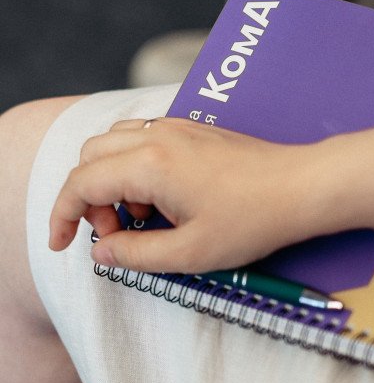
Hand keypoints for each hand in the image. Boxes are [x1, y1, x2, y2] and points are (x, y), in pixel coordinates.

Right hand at [49, 118, 327, 272]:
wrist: (303, 187)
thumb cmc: (254, 220)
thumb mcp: (191, 253)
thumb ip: (136, 254)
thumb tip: (101, 251)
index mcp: (150, 164)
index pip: (82, 183)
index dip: (63, 215)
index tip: (62, 243)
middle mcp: (157, 136)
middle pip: (91, 157)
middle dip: (90, 198)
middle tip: (117, 232)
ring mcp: (176, 128)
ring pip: (115, 144)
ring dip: (112, 181)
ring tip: (144, 218)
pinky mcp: (193, 131)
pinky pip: (143, 140)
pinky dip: (136, 169)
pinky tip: (165, 200)